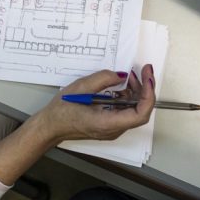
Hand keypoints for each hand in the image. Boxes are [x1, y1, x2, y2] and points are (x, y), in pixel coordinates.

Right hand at [38, 65, 155, 142]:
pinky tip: (121, 85)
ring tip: (129, 76)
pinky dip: (127, 97)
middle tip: (142, 70)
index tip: (147, 77)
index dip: (148, 95)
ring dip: (136, 92)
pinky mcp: (110, 124)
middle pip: (140, 111)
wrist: (51, 126)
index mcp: (107, 123)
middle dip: (144, 89)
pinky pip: (125, 111)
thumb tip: (121, 76)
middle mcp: (113, 129)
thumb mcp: (82, 87)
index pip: (140, 114)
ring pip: (134, 110)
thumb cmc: (62, 111)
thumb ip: (104, 79)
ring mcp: (112, 128)